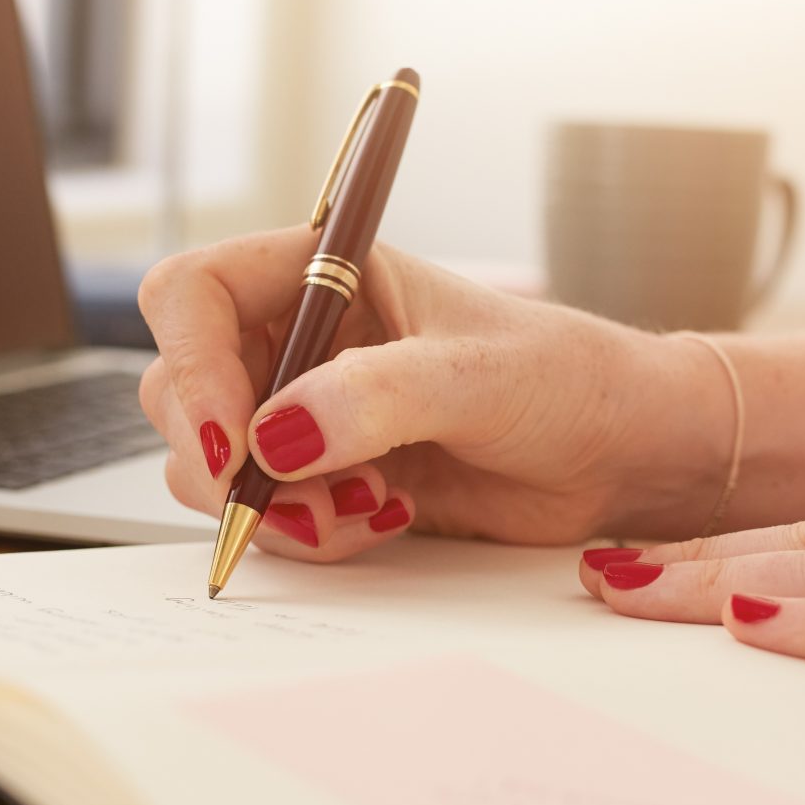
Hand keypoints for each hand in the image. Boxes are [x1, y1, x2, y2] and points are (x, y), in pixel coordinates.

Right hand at [137, 230, 725, 559]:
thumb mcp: (478, 376)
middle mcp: (299, 337)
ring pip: (209, 462)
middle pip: (180, 388)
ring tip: (363, 505)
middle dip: (224, 454)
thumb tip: (277, 435)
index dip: (192, 361)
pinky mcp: (325, 480)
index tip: (232, 435)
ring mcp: (306, 411)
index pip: (194, 293)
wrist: (623, 457)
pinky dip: (304, 533)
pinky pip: (264, 514)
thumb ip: (376, 398)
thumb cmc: (571, 380)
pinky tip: (381, 518)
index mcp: (323, 272)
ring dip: (268, 503)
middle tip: (289, 495)